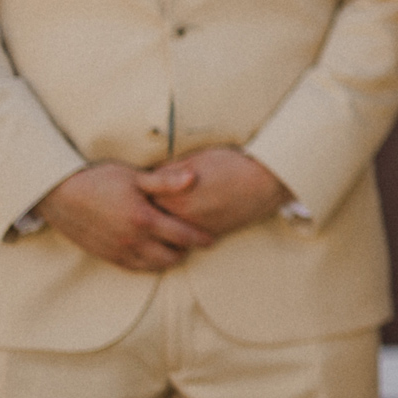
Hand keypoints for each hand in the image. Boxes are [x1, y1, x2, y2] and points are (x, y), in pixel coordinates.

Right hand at [36, 162, 213, 271]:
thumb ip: (165, 181)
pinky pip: (134, 268)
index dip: (200, 238)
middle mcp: (132, 241)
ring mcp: (118, 251)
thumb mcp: (133, 176)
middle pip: (171, 257)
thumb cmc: (98, 179)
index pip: (182, 236)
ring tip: (175, 247)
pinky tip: (152, 253)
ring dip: (167, 258)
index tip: (212, 238)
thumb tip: (194, 177)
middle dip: (185, 250)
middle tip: (193, 241)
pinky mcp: (105, 256)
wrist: (58, 194)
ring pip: (153, 266)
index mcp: (143, 220)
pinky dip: (148, 264)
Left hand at [134, 147, 292, 236]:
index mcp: (174, 193)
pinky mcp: (211, 234)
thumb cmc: (233, 164)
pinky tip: (179, 226)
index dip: (137, 192)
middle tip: (135, 209)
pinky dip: (180, 233)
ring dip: (161, 226)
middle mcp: (182, 214)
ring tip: (153, 221)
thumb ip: (170, 170)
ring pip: (168, 232)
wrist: (266, 182)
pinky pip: (187, 239)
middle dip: (144, 212)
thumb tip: (151, 176)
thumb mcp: (197, 159)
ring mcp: (197, 227)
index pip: (143, 196)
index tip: (132, 189)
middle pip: (151, 218)